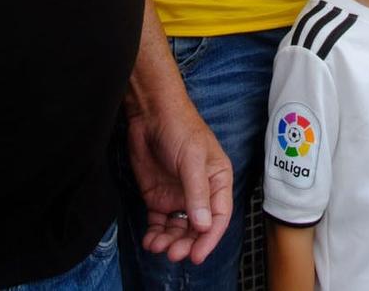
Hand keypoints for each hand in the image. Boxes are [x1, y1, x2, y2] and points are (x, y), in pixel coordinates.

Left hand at [125, 92, 233, 263]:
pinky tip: (150, 240)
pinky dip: (156, 234)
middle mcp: (200, 193)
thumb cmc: (180, 128)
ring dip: (170, 242)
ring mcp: (179, 197)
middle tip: (174, 253)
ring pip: (178, 229)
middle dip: (187, 243)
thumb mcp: (192, 159)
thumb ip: (197, 193)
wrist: (150, 114)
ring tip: (157, 247)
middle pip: (198, 228)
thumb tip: (204, 225)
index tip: (197, 255)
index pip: (219, 217)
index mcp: (218, 182)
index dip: (209, 238)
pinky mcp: (159, 197)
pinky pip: (159, 223)